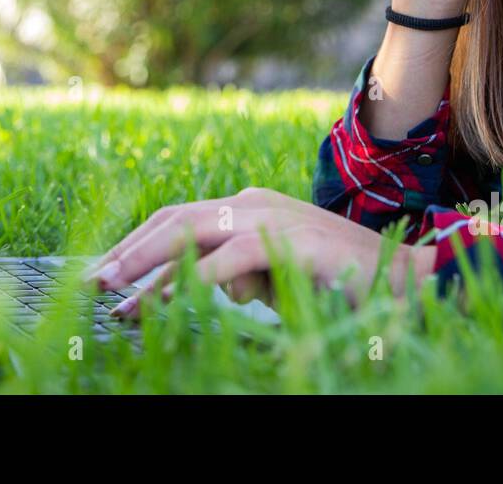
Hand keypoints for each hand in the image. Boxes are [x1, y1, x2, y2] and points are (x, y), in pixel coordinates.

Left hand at [83, 187, 436, 318]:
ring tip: (119, 299)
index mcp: (249, 204)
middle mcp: (253, 201)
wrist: (408, 279)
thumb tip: (206, 288)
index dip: (137, 243)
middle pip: (174, 219)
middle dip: (129, 250)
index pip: (179, 218)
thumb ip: (242, 277)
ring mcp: (270, 216)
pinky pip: (227, 260)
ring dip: (148, 268)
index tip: (106, 272)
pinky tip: (167, 303)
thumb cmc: (340, 281)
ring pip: (191, 234)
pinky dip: (191, 282)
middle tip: (94, 282)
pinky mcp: (288, 239)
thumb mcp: (279, 277)